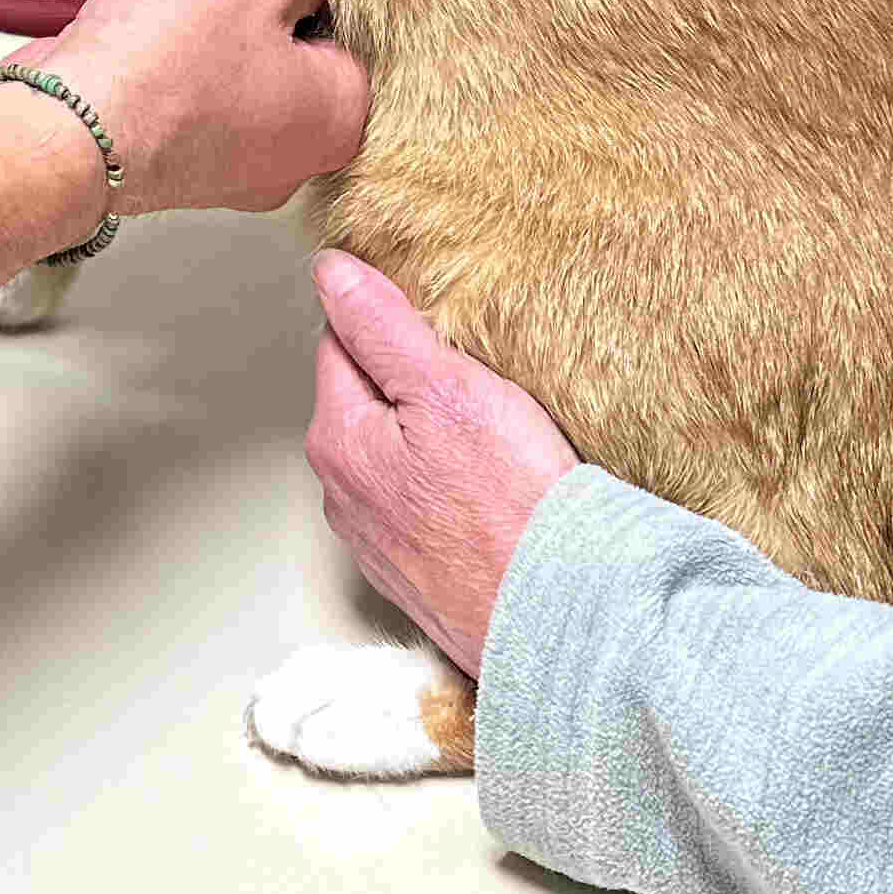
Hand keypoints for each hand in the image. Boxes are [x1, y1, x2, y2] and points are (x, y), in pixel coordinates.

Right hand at [7, 0, 369, 223]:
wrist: (70, 127)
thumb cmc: (178, 55)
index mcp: (330, 118)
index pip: (339, 38)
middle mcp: (275, 145)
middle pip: (252, 29)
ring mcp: (202, 147)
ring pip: (187, 35)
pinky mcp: (141, 141)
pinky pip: (144, 63)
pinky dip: (118, 9)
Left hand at [304, 254, 577, 674]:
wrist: (562, 622)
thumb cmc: (512, 507)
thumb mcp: (449, 391)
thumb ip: (382, 326)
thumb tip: (330, 271)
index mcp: (337, 440)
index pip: (340, 343)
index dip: (392, 324)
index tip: (443, 331)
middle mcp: (342, 496)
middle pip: (367, 402)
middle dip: (411, 383)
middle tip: (478, 388)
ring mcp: (377, 543)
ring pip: (396, 457)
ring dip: (430, 440)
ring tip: (492, 444)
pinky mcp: (416, 578)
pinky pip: (423, 507)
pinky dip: (448, 491)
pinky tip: (492, 494)